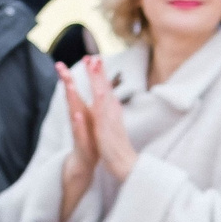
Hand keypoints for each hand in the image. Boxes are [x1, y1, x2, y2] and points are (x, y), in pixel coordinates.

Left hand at [80, 54, 137, 181]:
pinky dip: (100, 104)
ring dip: (99, 81)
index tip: (94, 59)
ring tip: (94, 67)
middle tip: (93, 56)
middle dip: (99, 72)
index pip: (105, 89)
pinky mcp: (108, 132)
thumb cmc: (118, 147)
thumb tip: (112, 100)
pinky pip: (103, 116)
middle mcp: (112, 113)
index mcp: (111, 112)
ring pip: (104, 97)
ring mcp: (110, 121)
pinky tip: (97, 93)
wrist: (127, 165)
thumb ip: (112, 112)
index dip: (99, 74)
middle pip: (105, 89)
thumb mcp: (113, 126)